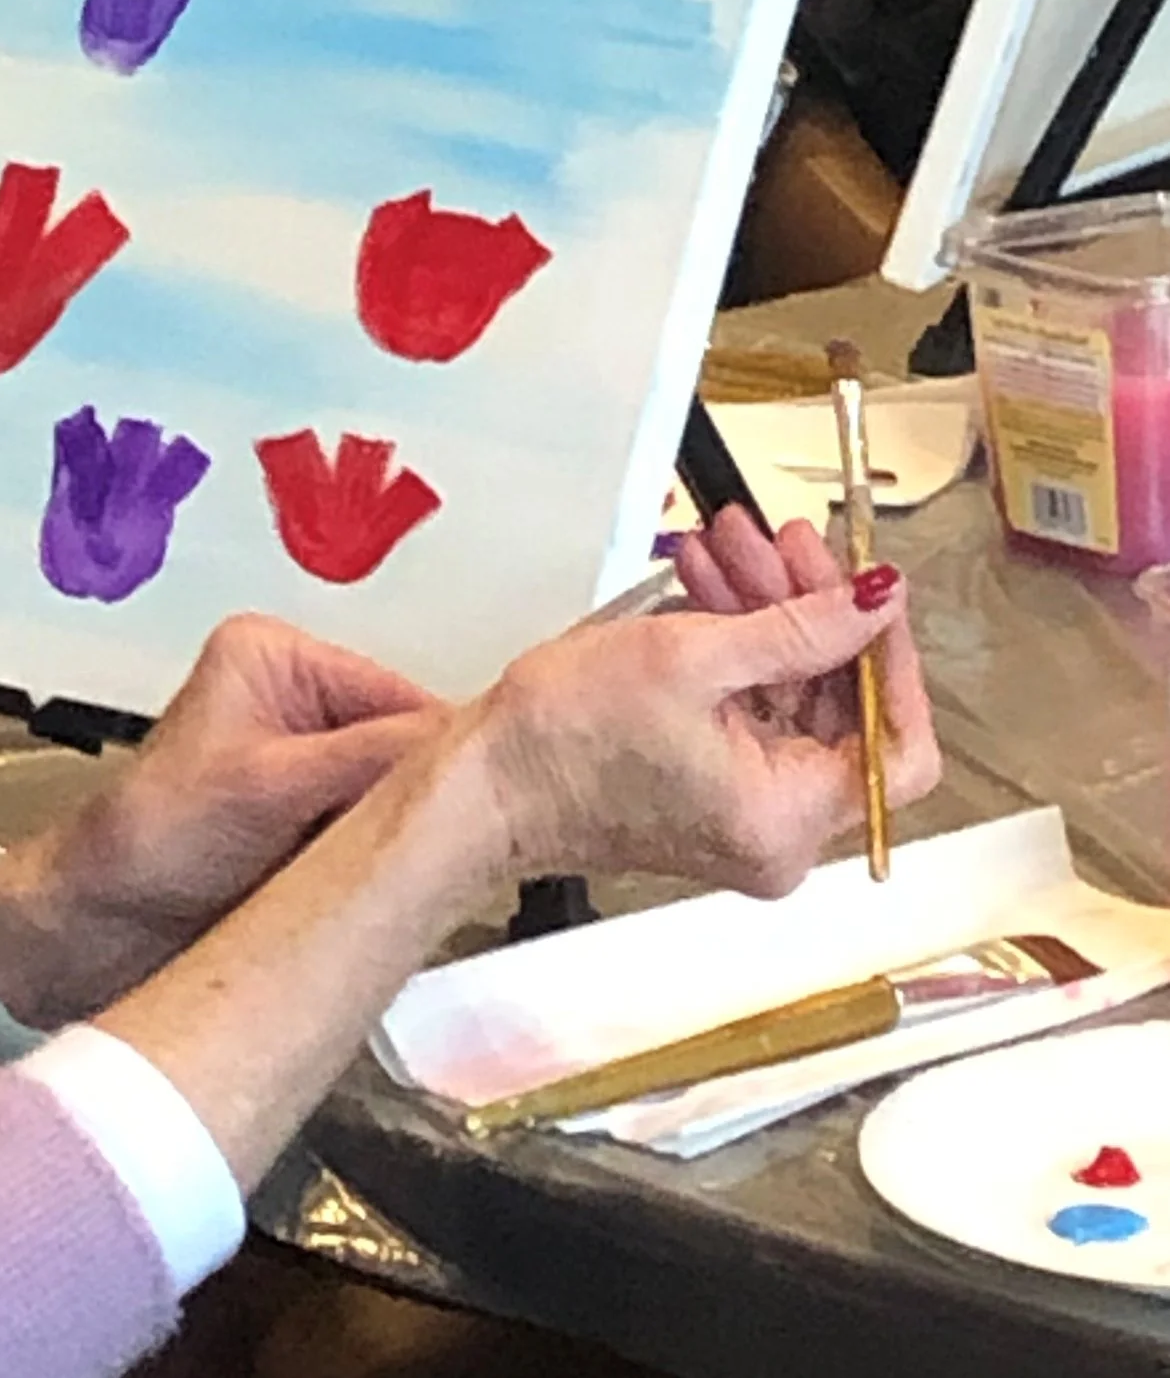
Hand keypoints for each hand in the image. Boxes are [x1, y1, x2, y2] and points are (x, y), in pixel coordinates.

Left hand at [0, 613, 442, 1019]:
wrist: (95, 928)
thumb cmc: (145, 842)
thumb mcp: (269, 786)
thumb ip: (372, 759)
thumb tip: (473, 745)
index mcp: (279, 656)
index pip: (404, 698)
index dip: (452, 757)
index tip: (501, 805)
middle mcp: (298, 700)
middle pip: (410, 750)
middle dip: (427, 805)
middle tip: (456, 854)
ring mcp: (308, 766)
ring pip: (403, 801)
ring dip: (408, 842)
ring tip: (408, 877)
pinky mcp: (312, 824)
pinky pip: (381, 839)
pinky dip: (390, 868)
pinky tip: (394, 894)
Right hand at [466, 537, 938, 897]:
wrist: (481, 783)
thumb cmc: (562, 744)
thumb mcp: (692, 658)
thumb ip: (800, 627)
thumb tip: (875, 604)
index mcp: (787, 818)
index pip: (897, 746)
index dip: (891, 661)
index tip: (868, 595)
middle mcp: (776, 832)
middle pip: (839, 711)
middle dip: (811, 614)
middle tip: (785, 546)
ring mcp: (743, 812)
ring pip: (791, 699)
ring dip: (766, 615)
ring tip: (733, 548)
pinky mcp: (709, 788)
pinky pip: (749, 710)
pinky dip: (736, 647)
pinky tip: (709, 587)